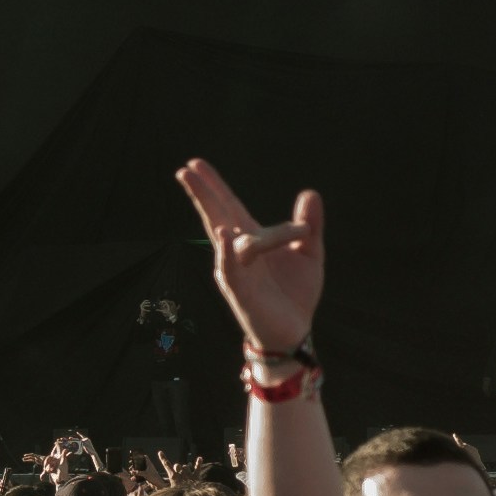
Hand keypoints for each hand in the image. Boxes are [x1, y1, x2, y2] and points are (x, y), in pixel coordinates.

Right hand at [176, 158, 325, 359]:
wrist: (294, 332)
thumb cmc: (294, 293)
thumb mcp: (308, 252)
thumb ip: (308, 224)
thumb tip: (310, 192)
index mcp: (252, 239)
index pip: (229, 206)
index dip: (214, 186)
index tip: (196, 164)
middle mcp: (237, 252)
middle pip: (217, 216)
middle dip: (202, 194)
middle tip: (185, 170)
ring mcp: (236, 272)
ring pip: (224, 239)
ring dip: (213, 214)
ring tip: (204, 188)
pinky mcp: (242, 293)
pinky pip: (232, 270)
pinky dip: (227, 253)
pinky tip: (224, 235)